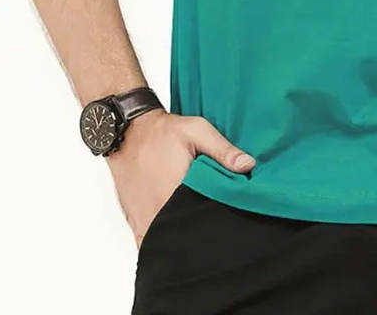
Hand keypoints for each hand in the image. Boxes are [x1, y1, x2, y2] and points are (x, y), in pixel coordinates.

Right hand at [106, 110, 254, 247]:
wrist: (127, 132)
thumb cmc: (162, 132)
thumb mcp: (197, 131)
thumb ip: (223, 150)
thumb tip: (249, 166)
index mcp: (175, 192)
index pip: (201, 221)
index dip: (216, 222)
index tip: (226, 217)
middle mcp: (157, 212)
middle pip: (185, 236)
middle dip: (199, 233)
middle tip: (212, 221)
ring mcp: (144, 221)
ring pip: (166, 244)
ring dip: (180, 239)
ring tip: (194, 225)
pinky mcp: (136, 223)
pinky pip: (150, 244)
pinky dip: (163, 241)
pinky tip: (176, 230)